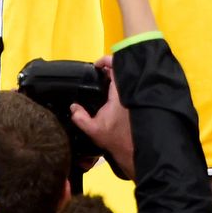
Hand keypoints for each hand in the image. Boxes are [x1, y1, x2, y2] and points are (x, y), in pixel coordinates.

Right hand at [69, 56, 133, 175]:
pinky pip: (130, 88)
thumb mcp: (93, 130)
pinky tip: (113, 92)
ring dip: (117, 77)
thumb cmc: (116, 140)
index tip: (97, 64)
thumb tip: (73, 107)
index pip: (116, 68)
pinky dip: (122, 85)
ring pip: (127, 79)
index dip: (106, 61)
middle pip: (123, 71)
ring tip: (104, 80)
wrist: (134, 151)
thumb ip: (80, 117)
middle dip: (111, 67)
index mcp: (119, 95)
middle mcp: (130, 93)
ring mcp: (135, 98)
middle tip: (99, 71)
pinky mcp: (138, 103)